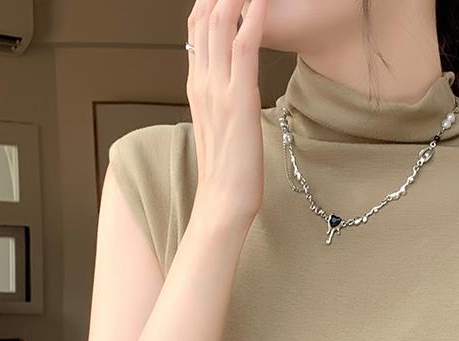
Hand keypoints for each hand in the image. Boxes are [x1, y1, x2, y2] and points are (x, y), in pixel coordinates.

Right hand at [186, 0, 266, 227]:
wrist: (223, 203)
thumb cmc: (227, 173)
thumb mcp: (220, 127)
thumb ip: (221, 102)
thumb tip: (232, 90)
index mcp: (196, 86)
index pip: (197, 28)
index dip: (210, 1)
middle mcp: (201, 81)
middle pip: (204, 16)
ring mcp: (218, 89)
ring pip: (221, 23)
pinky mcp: (239, 100)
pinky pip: (244, 47)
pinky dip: (253, 19)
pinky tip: (262, 1)